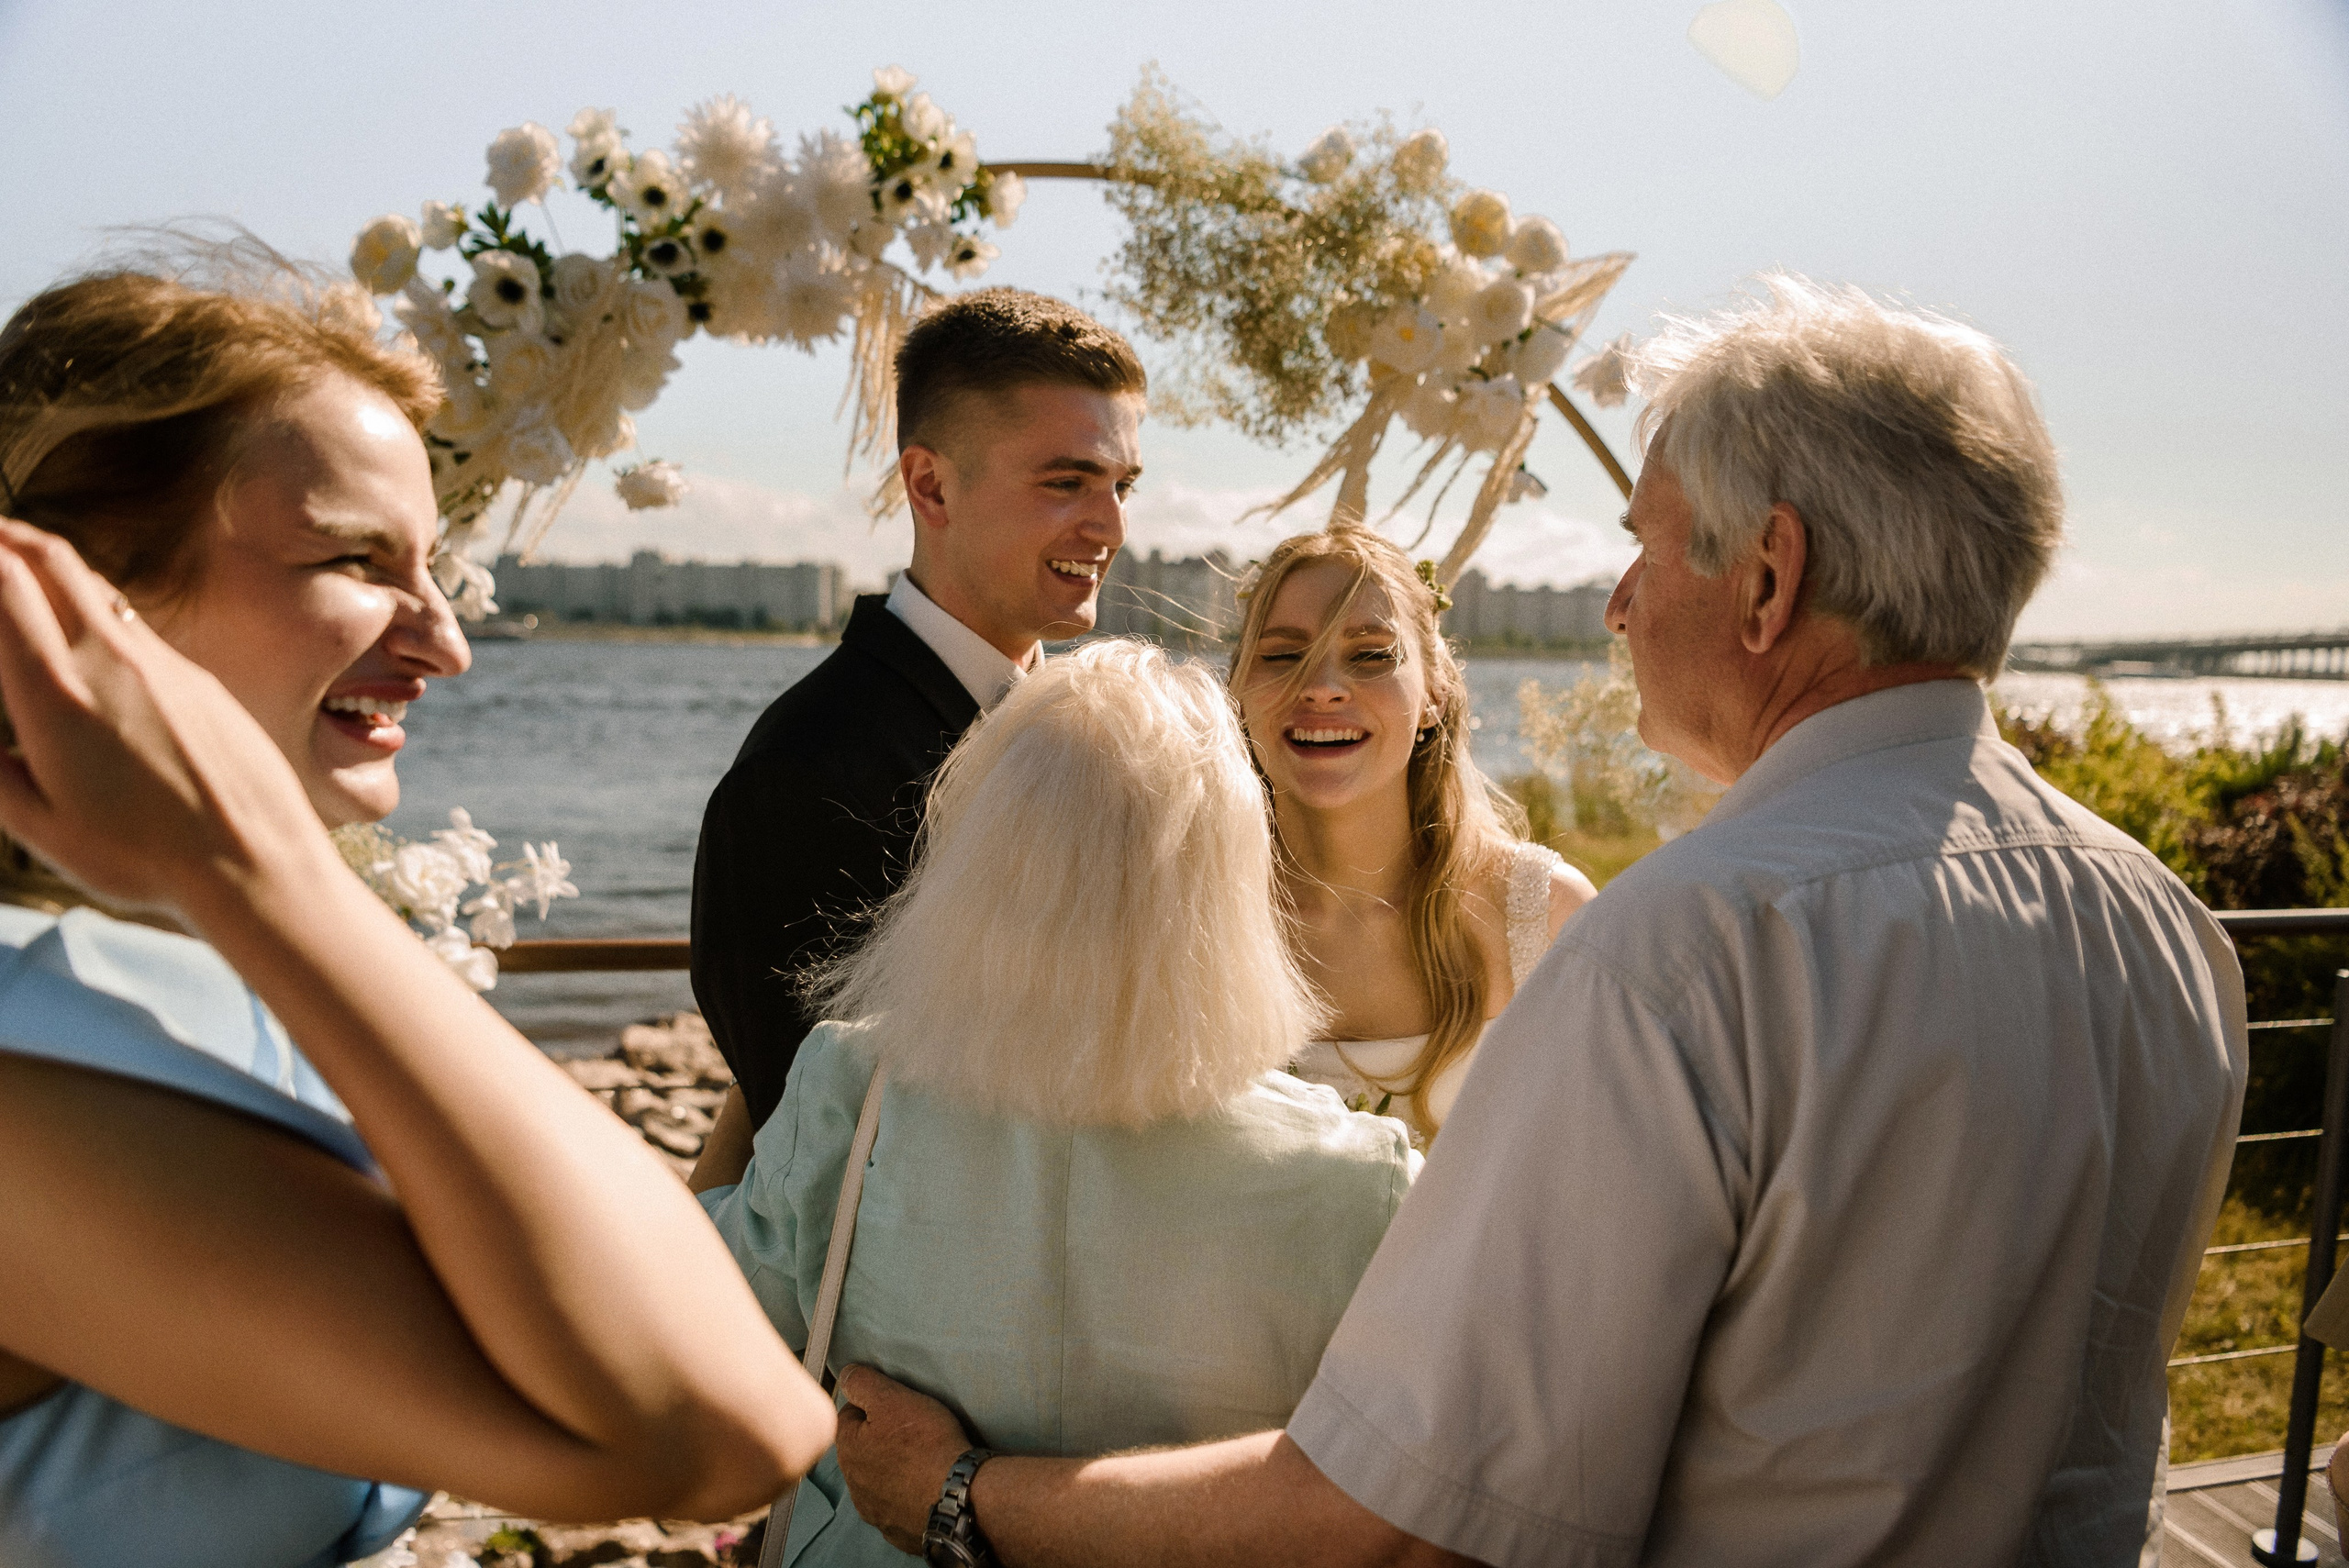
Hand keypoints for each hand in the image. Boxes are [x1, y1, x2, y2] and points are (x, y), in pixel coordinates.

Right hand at [0, 521, 326, 910]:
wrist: (257, 859)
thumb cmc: (144, 858)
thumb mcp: (42, 827)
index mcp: (56, 692)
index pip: (3, 581)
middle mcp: (110, 660)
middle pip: (48, 558)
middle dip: (2, 534)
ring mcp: (161, 663)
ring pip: (92, 585)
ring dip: (46, 564)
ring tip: (14, 568)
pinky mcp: (197, 676)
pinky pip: (131, 622)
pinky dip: (89, 605)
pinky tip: (78, 630)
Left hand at [835, 1364, 972, 1553]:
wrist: (958, 1496)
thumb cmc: (927, 1445)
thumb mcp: (893, 1399)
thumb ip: (864, 1383)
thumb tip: (847, 1375)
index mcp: (848, 1450)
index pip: (849, 1416)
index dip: (874, 1406)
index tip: (896, 1406)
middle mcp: (854, 1485)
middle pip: (863, 1451)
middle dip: (882, 1440)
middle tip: (913, 1431)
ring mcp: (875, 1511)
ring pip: (879, 1481)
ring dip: (893, 1470)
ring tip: (923, 1460)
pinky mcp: (898, 1530)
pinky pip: (898, 1507)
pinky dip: (908, 1496)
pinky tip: (927, 1486)